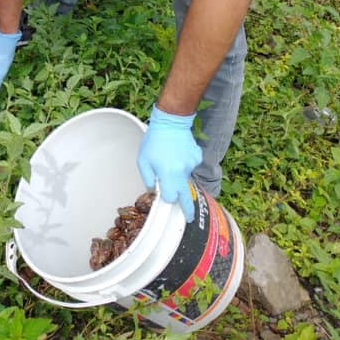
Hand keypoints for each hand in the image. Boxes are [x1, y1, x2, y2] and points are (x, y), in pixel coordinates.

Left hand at [136, 103, 202, 221]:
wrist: (171, 121)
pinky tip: (177, 154)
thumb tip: (154, 191)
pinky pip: (190, 167)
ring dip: (179, 177)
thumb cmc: (154, 141)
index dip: (166, 199)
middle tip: (190, 217)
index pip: (170, 197)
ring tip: (170, 161)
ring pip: (186, 178)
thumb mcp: (143, 160)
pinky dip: (184, 165)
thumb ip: (148, 179)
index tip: (165, 201)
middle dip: (187, 208)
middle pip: (186, 195)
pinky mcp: (197, 157)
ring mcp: (192, 164)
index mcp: (168, 174)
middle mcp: (182, 172)